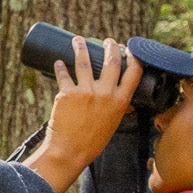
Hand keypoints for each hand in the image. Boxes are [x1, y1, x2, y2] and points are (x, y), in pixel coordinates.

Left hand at [23, 36, 141, 192]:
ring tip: (78, 40)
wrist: (69, 152)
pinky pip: (64, 74)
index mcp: (120, 102)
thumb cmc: (92, 142)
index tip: (130, 50)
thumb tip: (126, 103)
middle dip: (111, 46)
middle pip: (111, 61)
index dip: (134, 58)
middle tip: (108, 41)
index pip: (134, 73)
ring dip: (81, 47)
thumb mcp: (112, 124)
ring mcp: (85, 91)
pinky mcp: (67, 93)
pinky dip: (60, 67)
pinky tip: (58, 62)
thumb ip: (118, 109)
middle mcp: (105, 94)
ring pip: (84, 61)